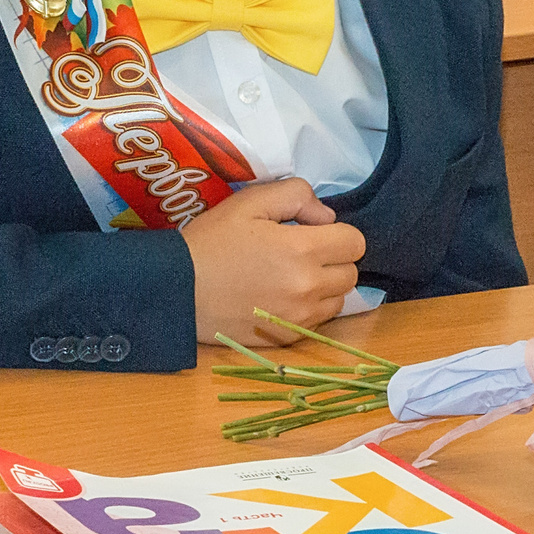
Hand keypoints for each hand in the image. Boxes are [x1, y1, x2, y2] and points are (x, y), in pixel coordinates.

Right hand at [185, 178, 362, 348]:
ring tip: (292, 275)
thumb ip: (295, 195)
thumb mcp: (249, 202)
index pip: (355, 242)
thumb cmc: (211, 242)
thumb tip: (326, 216)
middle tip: (301, 252)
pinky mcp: (287, 338)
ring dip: (325, 285)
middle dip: (333, 258)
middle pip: (351, 273)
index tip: (312, 231)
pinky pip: (318, 321)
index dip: (337, 232)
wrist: (177, 291)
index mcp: (301, 250)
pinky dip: (309, 308)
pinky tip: (282, 296)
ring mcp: (298, 318)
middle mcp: (307, 288)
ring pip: (339, 299)